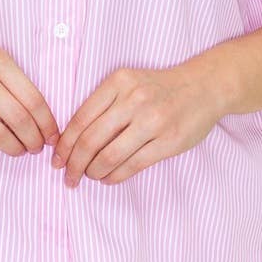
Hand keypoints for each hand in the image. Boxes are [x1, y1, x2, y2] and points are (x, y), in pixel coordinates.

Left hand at [51, 64, 222, 186]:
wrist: (204, 87)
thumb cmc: (159, 88)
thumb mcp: (129, 82)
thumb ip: (103, 104)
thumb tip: (72, 141)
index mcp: (119, 82)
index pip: (81, 119)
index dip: (64, 144)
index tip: (57, 159)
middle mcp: (134, 100)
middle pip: (90, 140)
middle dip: (74, 164)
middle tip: (68, 177)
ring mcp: (153, 121)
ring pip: (110, 156)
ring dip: (94, 172)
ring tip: (90, 176)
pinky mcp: (169, 141)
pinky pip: (133, 166)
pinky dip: (115, 177)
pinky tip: (108, 178)